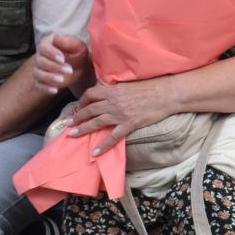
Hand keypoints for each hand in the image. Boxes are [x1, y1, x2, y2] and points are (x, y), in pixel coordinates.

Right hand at [34, 34, 88, 94]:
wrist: (81, 66)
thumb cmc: (78, 52)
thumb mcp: (77, 45)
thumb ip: (66, 41)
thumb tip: (55, 38)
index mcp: (48, 44)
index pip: (43, 48)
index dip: (51, 54)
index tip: (63, 59)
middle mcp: (41, 56)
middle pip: (40, 62)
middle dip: (54, 67)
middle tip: (69, 70)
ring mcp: (40, 69)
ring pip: (38, 74)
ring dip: (49, 78)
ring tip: (62, 80)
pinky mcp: (42, 80)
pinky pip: (38, 85)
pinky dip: (45, 88)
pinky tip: (55, 90)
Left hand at [66, 77, 185, 156]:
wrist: (166, 94)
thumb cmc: (151, 86)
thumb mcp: (130, 82)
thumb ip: (116, 87)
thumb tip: (107, 88)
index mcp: (112, 90)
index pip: (90, 94)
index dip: (82, 101)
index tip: (78, 107)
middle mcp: (112, 102)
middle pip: (89, 110)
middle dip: (77, 117)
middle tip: (68, 124)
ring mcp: (120, 114)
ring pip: (96, 122)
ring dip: (83, 129)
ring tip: (73, 135)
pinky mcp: (129, 124)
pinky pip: (112, 137)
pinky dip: (103, 145)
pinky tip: (95, 152)